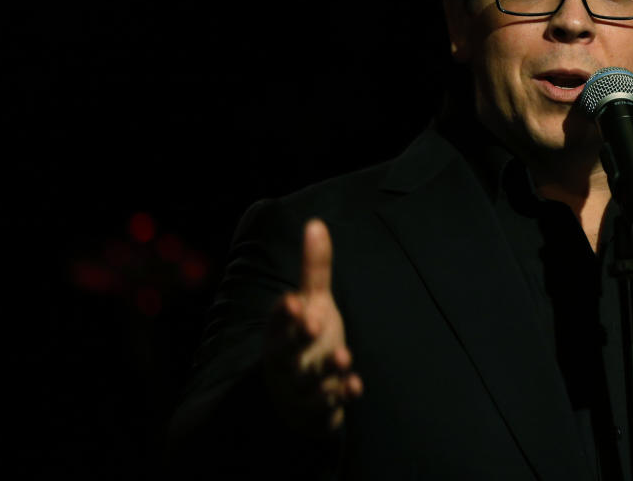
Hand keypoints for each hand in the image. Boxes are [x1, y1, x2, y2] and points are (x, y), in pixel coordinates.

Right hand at [263, 218, 363, 432]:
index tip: (294, 300)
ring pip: (309, 382)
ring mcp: (300, 387)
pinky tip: (355, 387)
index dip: (284, 313)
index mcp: (281, 333)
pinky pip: (327, 407)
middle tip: (314, 324)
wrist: (300, 394)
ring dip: (326, 370)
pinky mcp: (317, 409)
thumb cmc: (307, 338)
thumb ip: (314, 268)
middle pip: (285, 353)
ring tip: (344, 356)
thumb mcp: (313, 302)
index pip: (277, 322)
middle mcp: (286, 361)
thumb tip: (316, 223)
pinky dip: (340, 397)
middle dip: (298, 340)